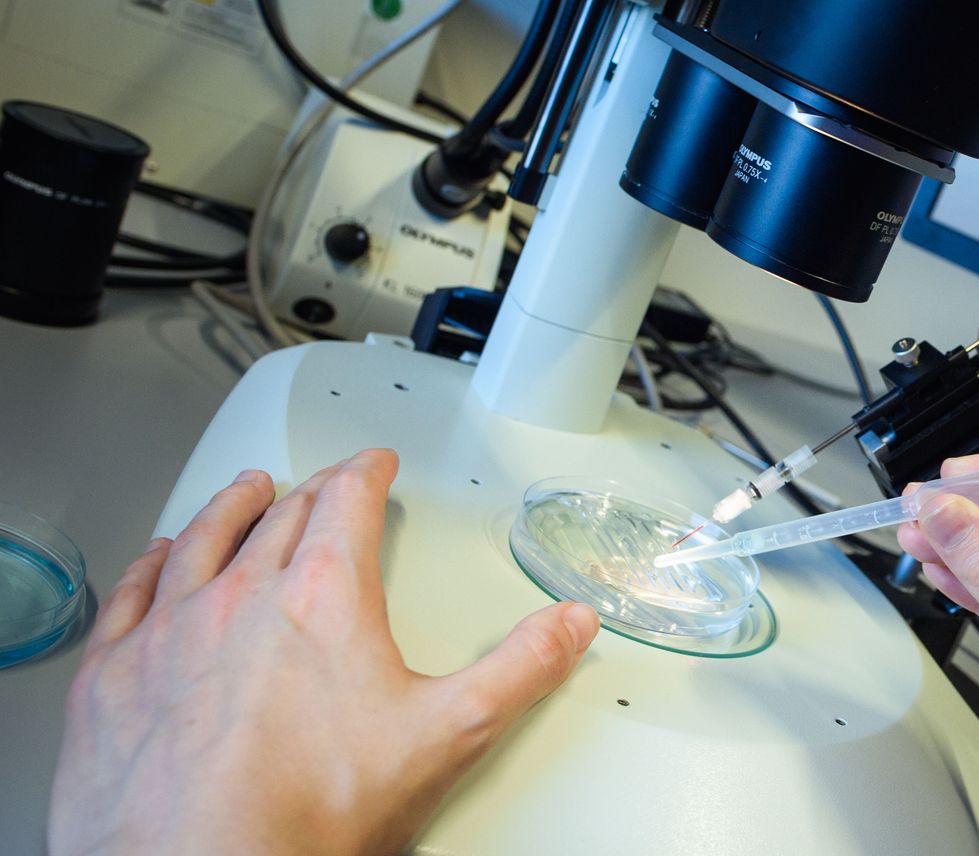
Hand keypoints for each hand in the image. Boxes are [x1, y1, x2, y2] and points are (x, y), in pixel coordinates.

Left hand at [50, 449, 600, 855]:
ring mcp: (169, 630)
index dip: (367, 473)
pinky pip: (130, 593)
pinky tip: (155, 560)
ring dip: (229, 509)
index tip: (374, 464)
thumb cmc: (308, 814)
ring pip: (199, 540)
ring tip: (245, 493)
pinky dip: (149, 564)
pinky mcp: (111, 674)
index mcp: (325, 597)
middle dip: (310, 491)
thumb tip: (566, 626)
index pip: (347, 502)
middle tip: (325, 485)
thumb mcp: (448, 735)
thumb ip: (518, 670)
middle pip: (280, 516)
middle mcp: (241, 595)